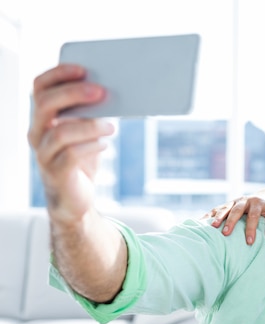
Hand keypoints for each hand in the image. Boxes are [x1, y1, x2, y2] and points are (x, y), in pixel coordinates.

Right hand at [27, 64, 112, 223]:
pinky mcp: (56, 173)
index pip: (39, 87)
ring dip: (90, 125)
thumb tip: (111, 92)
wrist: (75, 198)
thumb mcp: (86, 131)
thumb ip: (90, 112)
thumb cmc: (81, 159)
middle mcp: (37, 132)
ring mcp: (43, 153)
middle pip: (45, 104)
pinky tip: (105, 145)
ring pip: (60, 132)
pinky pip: (71, 154)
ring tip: (111, 126)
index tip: (83, 69)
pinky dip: (91, 146)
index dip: (58, 74)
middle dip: (74, 94)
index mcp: (43, 117)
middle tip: (101, 92)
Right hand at [204, 196, 264, 244]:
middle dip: (230, 221)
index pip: (254, 216)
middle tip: (226, 233)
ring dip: (217, 217)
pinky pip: (216, 209)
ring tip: (212, 227)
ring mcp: (234, 201)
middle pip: (236, 210)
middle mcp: (244, 201)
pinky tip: (200, 223)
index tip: (249, 242)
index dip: (251, 229)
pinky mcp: (227, 204)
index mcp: (257, 204)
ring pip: (224, 208)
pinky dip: (208, 215)